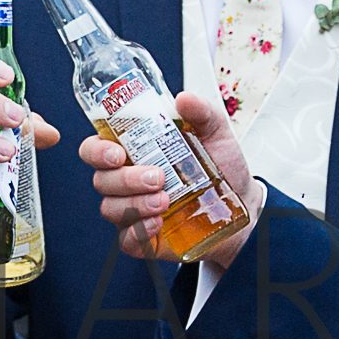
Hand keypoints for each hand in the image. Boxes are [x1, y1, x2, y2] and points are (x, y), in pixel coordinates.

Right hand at [82, 87, 258, 268]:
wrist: (243, 204)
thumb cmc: (222, 167)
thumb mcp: (216, 133)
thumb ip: (201, 112)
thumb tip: (184, 99)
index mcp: (134, 152)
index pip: (96, 149)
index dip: (97, 151)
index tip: (118, 153)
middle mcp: (127, 181)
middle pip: (102, 180)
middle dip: (126, 179)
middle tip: (157, 177)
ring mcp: (133, 211)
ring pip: (111, 209)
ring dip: (135, 204)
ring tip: (165, 200)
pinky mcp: (144, 238)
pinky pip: (127, 239)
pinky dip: (138, 231)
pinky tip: (158, 223)